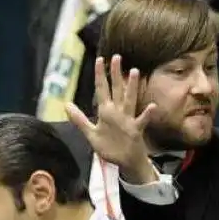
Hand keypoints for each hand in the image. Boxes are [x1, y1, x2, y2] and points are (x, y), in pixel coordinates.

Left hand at [65, 55, 156, 183]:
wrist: (124, 162)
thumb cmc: (110, 147)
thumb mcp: (91, 133)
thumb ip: (79, 119)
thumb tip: (66, 105)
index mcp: (106, 111)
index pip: (101, 89)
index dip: (100, 75)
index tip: (99, 59)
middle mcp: (117, 112)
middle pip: (116, 89)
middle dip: (116, 74)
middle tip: (117, 57)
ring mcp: (127, 120)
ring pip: (129, 100)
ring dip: (131, 87)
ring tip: (134, 71)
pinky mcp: (135, 130)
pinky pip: (141, 120)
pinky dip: (147, 114)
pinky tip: (152, 106)